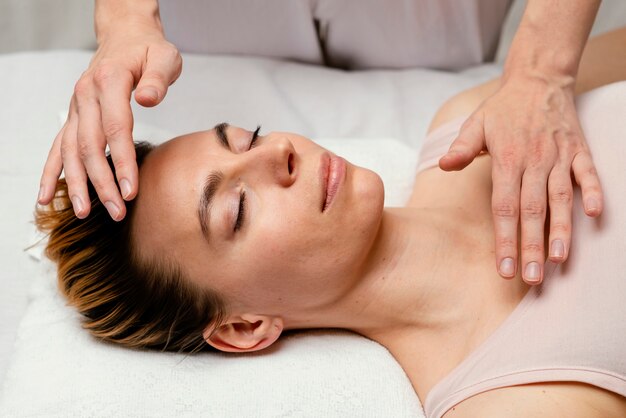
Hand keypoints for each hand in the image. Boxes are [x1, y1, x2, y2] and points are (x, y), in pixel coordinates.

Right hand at [38, 22, 181, 219]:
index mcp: (108, 81)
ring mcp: (76, 107)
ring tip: (82, 213)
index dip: (123, 162)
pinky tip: (46, 197)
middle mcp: (85, 95)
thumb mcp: (164, 56)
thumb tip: (148, 99)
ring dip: (75, 184)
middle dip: (102, 182)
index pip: (115, 128)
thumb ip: (158, 78)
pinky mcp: (74, 116)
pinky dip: (51, 172)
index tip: (131, 191)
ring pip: (69, 150)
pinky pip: (58, 147)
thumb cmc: (148, 50)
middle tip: (116, 212)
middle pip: (90, 145)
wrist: (125, 37)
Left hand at [438, 74, 602, 284]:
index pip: (504, 207)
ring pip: (560, 198)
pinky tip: (594, 215)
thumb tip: (443, 165)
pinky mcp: (579, 150)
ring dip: (561, 230)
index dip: (504, 240)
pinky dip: (593, 192)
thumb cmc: (503, 108)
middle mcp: (534, 161)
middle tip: (531, 279)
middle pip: (532, 211)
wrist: (538, 79)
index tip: (503, 268)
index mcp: (507, 159)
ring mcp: (559, 156)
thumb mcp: (476, 123)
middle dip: (530, 247)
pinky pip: (588, 173)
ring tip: (559, 260)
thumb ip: (462, 147)